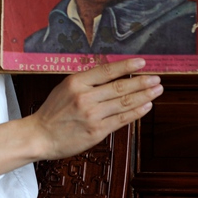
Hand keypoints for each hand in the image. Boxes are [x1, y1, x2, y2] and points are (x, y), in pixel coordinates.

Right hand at [27, 58, 162, 159]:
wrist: (40, 135)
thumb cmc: (53, 111)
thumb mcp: (65, 87)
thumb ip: (87, 81)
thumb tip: (113, 75)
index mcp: (76, 82)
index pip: (107, 71)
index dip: (126, 66)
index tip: (142, 62)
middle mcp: (85, 97)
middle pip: (119, 87)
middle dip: (141, 82)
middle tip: (156, 78)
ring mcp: (92, 114)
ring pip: (124, 102)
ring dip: (143, 95)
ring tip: (156, 90)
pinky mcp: (97, 131)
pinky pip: (121, 119)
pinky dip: (136, 112)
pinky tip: (146, 106)